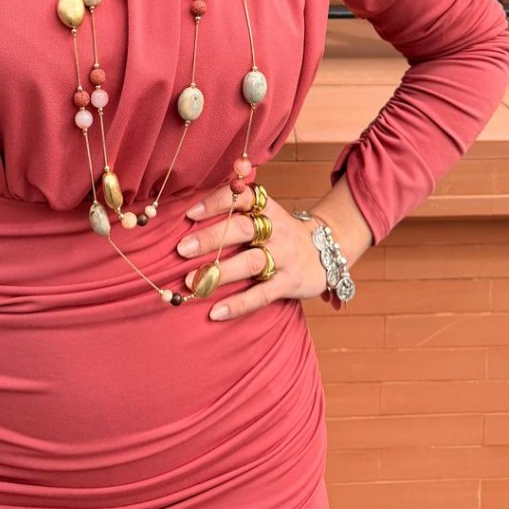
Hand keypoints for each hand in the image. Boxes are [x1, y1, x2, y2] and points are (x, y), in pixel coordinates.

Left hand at [178, 183, 329, 321]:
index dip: (217, 202)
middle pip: (242, 229)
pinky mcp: (290, 282)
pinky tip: (215, 312)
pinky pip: (262, 294)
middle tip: (182, 248)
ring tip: (191, 281)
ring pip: (250, 262)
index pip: (243, 196)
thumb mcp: (266, 214)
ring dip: (219, 272)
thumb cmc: (280, 233)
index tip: (190, 213)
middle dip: (211, 238)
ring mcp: (285, 256)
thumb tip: (189, 214)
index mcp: (267, 208)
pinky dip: (238, 304)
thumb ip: (236, 210)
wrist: (326, 252)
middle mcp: (276, 229)